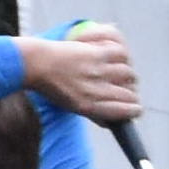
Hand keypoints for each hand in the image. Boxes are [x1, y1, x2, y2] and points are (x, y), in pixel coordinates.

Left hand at [19, 23, 140, 126]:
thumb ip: (93, 112)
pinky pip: (120, 50)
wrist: (32, 64)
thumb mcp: (72, 106)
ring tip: (118, 67)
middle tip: (125, 85)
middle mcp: (95, 89)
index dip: (135, 109)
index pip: (125, 110)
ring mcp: (96, 69)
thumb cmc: (50, 85)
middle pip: (130, 90)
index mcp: (89, 106)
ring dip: (126, 70)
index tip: (136, 107)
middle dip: (131, 90)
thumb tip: (111, 121)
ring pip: (128, 70)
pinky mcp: (94, 51)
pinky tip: (108, 49)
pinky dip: (118, 48)